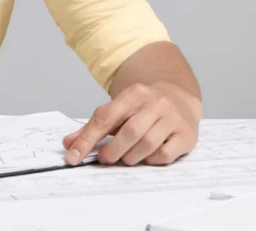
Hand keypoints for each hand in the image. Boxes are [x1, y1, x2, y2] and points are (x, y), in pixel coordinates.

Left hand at [63, 81, 201, 166]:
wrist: (179, 97)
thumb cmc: (143, 108)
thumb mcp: (118, 110)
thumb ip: (93, 127)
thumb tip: (68, 144)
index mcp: (133, 94)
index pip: (105, 117)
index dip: (87, 139)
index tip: (73, 156)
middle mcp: (155, 104)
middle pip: (129, 132)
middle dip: (112, 150)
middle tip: (105, 159)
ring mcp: (172, 118)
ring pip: (147, 144)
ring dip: (131, 157)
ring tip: (125, 159)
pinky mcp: (186, 135)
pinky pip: (166, 154)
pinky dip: (152, 160)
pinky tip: (146, 157)